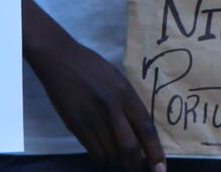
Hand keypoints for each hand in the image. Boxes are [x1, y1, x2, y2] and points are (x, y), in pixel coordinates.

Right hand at [27, 36, 164, 171]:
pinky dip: (101, 158)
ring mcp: (92, 118)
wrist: (59, 59)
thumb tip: (139, 134)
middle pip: (129, 148)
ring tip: (116, 155)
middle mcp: (111, 108)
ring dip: (116, 161)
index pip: (146, 129)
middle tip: (135, 166)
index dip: (155, 152)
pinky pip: (94, 152)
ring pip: (111, 154)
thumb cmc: (91, 67)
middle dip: (134, 164)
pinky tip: (101, 151)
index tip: (161, 169)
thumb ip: (128, 105)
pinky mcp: (75, 125)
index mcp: (125, 94)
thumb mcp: (117, 81)